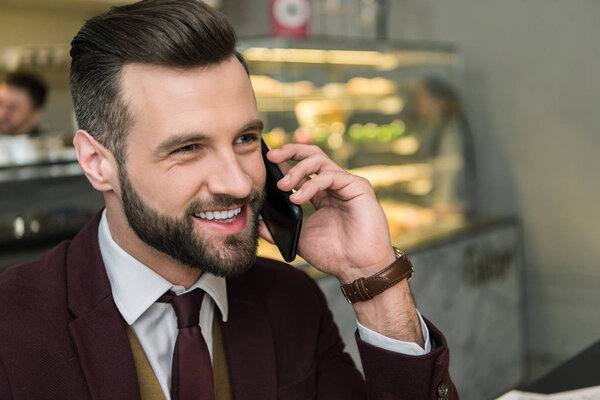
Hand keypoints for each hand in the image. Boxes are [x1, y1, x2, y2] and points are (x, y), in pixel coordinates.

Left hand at [259, 143, 422, 343]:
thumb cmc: (334, 254)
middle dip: (290, 151)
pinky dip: (311, 184)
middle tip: (271, 157)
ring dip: (297, 169)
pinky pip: (331, 176)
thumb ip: (278, 229)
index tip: (264, 164)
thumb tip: (256, 223)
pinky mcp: (358, 186)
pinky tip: (298, 198)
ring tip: (282, 186)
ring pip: (320, 160)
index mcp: (321, 193)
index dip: (283, 163)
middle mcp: (334, 184)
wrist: (357, 269)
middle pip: (312, 155)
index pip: (301, 168)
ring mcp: (347, 184)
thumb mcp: (299, 238)